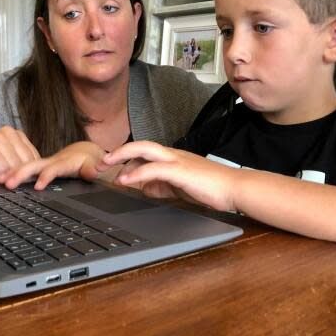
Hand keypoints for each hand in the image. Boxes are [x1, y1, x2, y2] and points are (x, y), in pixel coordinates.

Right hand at [0, 126, 39, 183]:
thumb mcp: (7, 165)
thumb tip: (35, 176)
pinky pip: (2, 169)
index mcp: (16, 134)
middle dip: (13, 176)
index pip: (34, 158)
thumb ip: (21, 167)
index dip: (25, 173)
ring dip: (3, 177)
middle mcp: (8, 131)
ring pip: (14, 167)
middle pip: (26, 163)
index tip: (14, 178)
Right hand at [0, 141, 106, 189]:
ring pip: (25, 166)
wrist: (83, 152)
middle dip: (20, 173)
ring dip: (11, 172)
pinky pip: (23, 168)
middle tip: (7, 184)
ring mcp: (43, 163)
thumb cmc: (88, 160)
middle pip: (33, 166)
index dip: (46, 176)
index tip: (38, 186)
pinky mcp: (39, 166)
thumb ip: (92, 169)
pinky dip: (11, 172)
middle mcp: (51, 161)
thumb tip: (93, 172)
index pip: (54, 169)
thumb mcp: (94, 164)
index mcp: (64, 162)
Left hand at [101, 141, 236, 210]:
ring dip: (122, 156)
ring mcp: (177, 160)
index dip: (126, 159)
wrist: (234, 188)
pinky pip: (154, 168)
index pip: (145, 153)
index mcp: (173, 158)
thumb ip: (162, 187)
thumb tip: (144, 189)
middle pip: (140, 145)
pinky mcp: (180, 170)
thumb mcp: (180, 188)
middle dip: (118, 152)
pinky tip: (125, 180)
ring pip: (144, 150)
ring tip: (106, 165)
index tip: (110, 167)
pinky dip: (136, 173)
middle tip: (100, 162)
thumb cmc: (211, 188)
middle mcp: (173, 155)